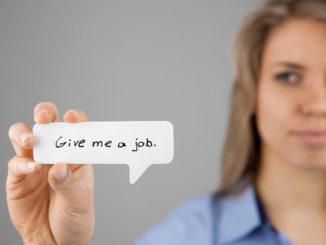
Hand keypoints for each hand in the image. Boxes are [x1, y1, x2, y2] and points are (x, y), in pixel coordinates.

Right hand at [6, 102, 94, 244]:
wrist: (56, 240)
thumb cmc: (74, 217)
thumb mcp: (79, 201)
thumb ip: (69, 184)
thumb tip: (59, 167)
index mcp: (76, 156)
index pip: (76, 129)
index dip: (74, 118)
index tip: (71, 117)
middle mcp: (55, 155)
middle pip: (47, 125)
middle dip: (44, 113)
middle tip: (44, 116)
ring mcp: (35, 164)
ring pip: (24, 137)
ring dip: (25, 134)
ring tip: (32, 142)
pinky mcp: (18, 178)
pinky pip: (16, 164)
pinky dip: (22, 164)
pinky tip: (32, 170)